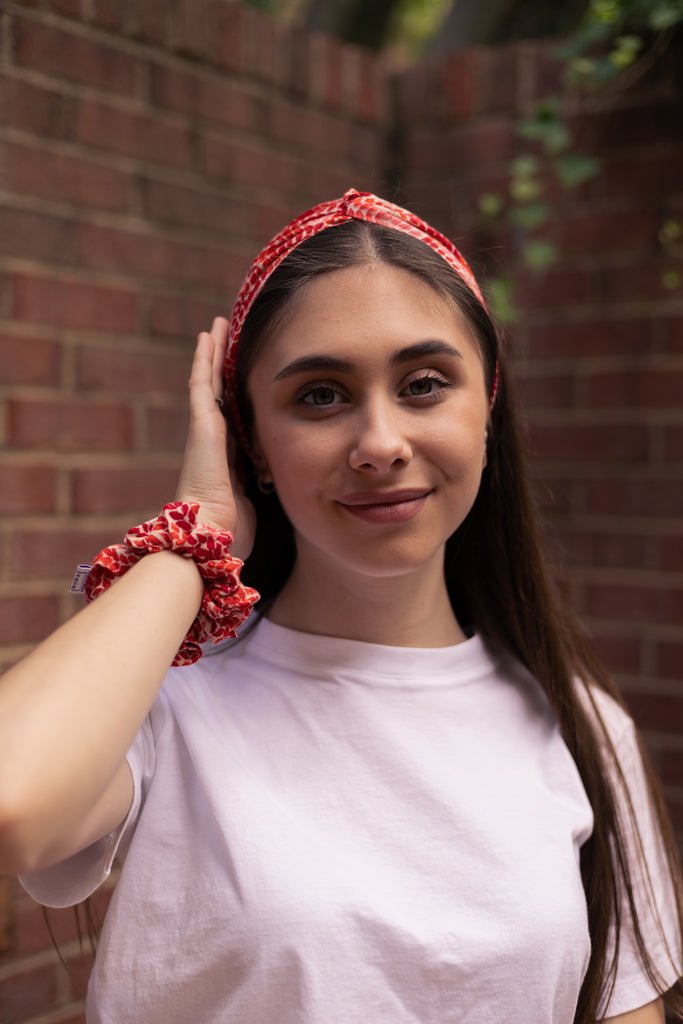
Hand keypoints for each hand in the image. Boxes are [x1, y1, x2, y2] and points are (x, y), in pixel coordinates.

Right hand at [176, 318, 255, 560]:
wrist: (212, 535)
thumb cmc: (233, 530)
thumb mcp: (258, 502)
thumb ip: (266, 488)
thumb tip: (282, 484)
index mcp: (229, 457)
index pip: (237, 417)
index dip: (241, 396)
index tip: (249, 377)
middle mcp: (215, 440)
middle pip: (221, 394)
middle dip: (225, 368)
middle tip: (229, 338)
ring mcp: (205, 430)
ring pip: (210, 382)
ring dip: (214, 354)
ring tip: (217, 328)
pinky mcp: (201, 424)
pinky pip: (202, 383)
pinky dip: (204, 359)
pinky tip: (207, 336)